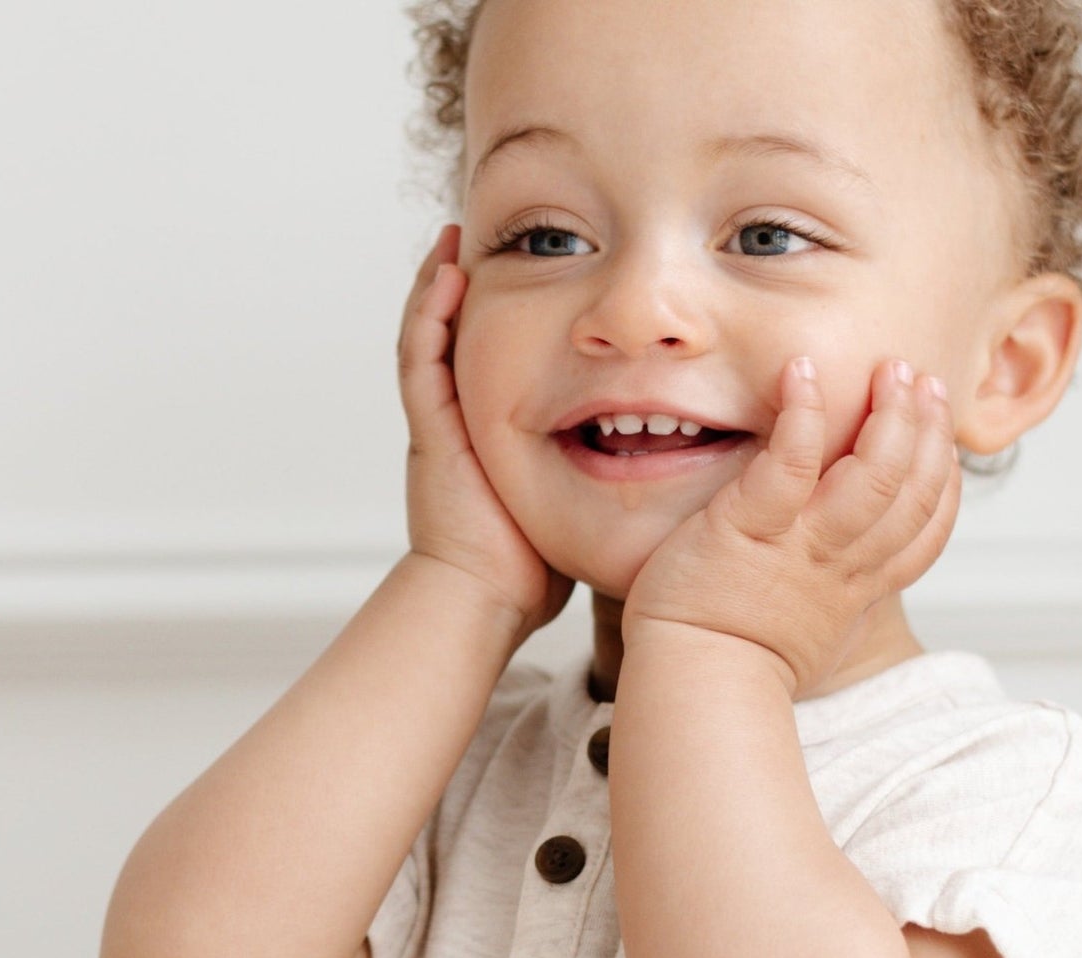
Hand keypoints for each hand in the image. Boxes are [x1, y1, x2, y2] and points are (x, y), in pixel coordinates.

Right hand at [398, 223, 575, 643]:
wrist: (484, 597)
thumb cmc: (527, 566)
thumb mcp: (572, 501)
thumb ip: (598, 471)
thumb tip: (660, 453)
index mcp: (487, 435)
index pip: (499, 359)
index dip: (512, 316)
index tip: (537, 273)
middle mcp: (458, 423)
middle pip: (461, 337)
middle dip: (475, 288)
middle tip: (492, 236)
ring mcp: (439, 424)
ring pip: (433, 337)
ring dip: (442, 284)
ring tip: (460, 235)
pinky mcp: (429, 431)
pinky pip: (421, 359)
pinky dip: (429, 313)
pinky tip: (447, 272)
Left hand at [620, 355, 962, 695]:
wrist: (694, 688)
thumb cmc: (736, 668)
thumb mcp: (813, 643)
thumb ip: (839, 608)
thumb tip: (856, 598)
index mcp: (855, 591)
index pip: (926, 532)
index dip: (943, 481)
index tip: (941, 441)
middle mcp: (840, 566)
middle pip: (912, 492)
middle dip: (926, 430)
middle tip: (921, 381)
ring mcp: (799, 546)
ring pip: (873, 474)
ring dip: (889, 417)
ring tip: (890, 370)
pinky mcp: (749, 527)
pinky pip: (791, 462)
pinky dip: (803, 414)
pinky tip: (802, 373)